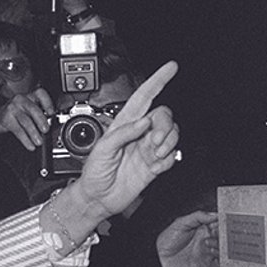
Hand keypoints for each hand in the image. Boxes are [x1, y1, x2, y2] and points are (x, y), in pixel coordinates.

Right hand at [0, 88, 54, 150]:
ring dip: (34, 133)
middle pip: (33, 109)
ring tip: (39, 141)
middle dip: (41, 121)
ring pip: (26, 121)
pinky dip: (25, 139)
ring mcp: (12, 108)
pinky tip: (30, 144)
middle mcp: (21, 99)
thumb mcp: (29, 110)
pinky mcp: (6, 118)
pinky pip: (18, 130)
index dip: (48, 103)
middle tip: (46, 130)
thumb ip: (41, 114)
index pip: (40, 94)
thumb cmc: (17, 114)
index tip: (52, 113)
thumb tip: (52, 124)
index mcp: (30, 96)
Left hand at [72, 61, 179, 215]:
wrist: (98, 198)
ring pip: (172, 133)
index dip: (158, 80)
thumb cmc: (94, 173)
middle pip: (163, 115)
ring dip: (169, 142)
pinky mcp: (155, 164)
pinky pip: (172, 155)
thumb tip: (143, 123)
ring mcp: (148, 148)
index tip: (170, 68)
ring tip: (155, 154)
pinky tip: (156, 164)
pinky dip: (168, 159)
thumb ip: (123, 133)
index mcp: (124, 124)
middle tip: (155, 141)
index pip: (144, 96)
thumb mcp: (102, 149)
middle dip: (165, 126)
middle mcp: (138, 133)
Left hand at [157, 210, 219, 266]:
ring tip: (208, 242)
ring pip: (223, 249)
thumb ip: (198, 216)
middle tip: (216, 232)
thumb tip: (214, 214)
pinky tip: (211, 252)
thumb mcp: (181, 223)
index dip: (222, 222)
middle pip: (223, 236)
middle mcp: (206, 240)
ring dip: (220, 244)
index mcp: (201, 229)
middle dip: (223, 233)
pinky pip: (220, 263)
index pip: (218, 224)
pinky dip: (220, 257)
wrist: (160, 260)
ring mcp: (207, 253)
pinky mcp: (207, 265)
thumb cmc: (166, 241)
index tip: (223, 221)